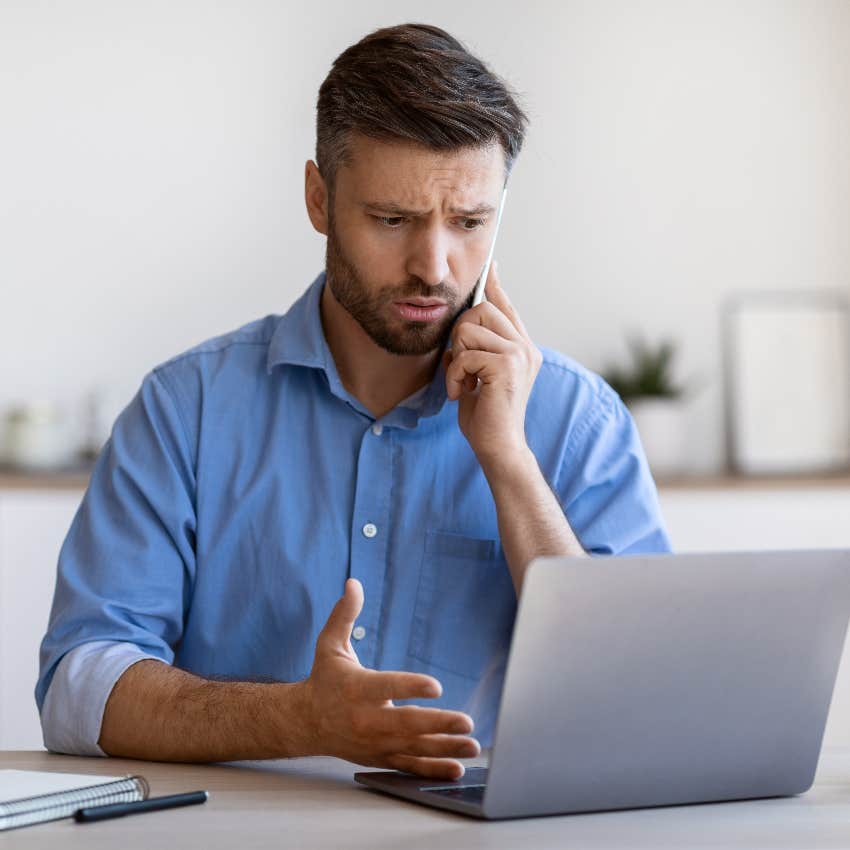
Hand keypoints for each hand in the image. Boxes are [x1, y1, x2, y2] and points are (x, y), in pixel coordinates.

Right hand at [299, 579, 479, 778]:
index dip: (411, 687)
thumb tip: (353, 583)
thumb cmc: (324, 679)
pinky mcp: (381, 758)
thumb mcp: (330, 644)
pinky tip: (457, 771)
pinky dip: (433, 771)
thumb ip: (344, 614)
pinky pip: (409, 768)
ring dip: (445, 749)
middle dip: (438, 724)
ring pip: (413, 749)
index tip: (436, 687)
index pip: (387, 686)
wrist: (306, 722)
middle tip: (466, 722)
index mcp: (357, 688)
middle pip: (406, 724)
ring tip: (471, 746)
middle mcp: (367, 718)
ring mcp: (375, 743)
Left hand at [443, 262, 542, 466]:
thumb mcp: (478, 376)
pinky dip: (454, 375)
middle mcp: (525, 347)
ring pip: (469, 328)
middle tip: (461, 365)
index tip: (491, 265)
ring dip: (456, 357)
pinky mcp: (507, 366)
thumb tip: (463, 325)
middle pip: (482, 309)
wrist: (498, 447)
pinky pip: (464, 353)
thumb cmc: (485, 416)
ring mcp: (519, 354)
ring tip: (462, 381)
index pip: (507, 306)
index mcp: (522, 348)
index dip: (496, 284)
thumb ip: (475, 350)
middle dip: (460, 335)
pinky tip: (460, 392)